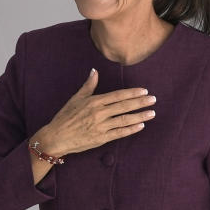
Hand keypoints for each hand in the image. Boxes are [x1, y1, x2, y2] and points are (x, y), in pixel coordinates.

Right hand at [32, 69, 156, 157]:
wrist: (56, 137)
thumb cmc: (65, 117)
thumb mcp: (76, 98)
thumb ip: (88, 85)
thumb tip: (95, 71)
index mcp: (94, 102)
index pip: (118, 95)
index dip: (132, 93)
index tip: (144, 91)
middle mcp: (99, 113)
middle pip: (124, 106)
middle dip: (140, 102)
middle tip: (154, 99)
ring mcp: (100, 126)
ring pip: (124, 120)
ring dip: (140, 116)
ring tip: (152, 112)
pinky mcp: (100, 138)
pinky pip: (119, 133)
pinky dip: (131, 129)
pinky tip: (141, 125)